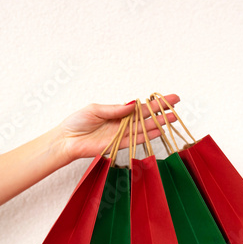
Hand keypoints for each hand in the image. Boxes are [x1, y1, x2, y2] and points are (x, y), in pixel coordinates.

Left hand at [58, 94, 179, 161]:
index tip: (168, 97)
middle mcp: (123, 124)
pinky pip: (135, 140)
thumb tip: (133, 104)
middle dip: (161, 111)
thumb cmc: (77, 122)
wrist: (66, 140)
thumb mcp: (95, 109)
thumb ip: (115, 109)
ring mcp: (122, 135)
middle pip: (146, 117)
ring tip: (172, 118)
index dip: (153, 103)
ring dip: (159, 124)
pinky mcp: (118, 146)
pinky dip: (147, 136)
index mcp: (118, 113)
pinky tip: (159, 131)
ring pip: (144, 128)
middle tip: (176, 105)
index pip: (139, 107)